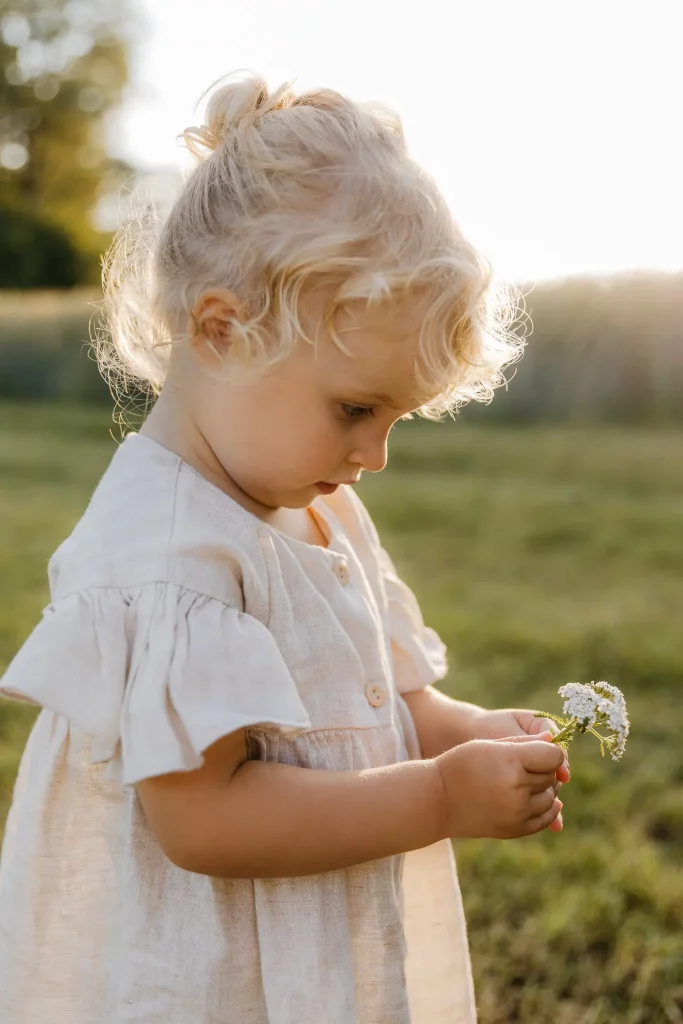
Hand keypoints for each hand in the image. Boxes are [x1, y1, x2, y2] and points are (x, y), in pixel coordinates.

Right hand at [434, 734, 563, 839]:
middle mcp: (517, 788)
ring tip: (524, 783)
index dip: (549, 752)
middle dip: (543, 770)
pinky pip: (545, 819)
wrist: (438, 799)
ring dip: (544, 790)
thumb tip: (552, 738)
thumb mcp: (489, 744)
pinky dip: (547, 809)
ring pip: (551, 798)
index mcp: (510, 761)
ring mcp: (517, 812)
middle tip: (526, 766)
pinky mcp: (516, 829)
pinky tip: (537, 800)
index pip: (554, 756)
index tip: (538, 751)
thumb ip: (524, 742)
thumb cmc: (461, 764)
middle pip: (552, 776)